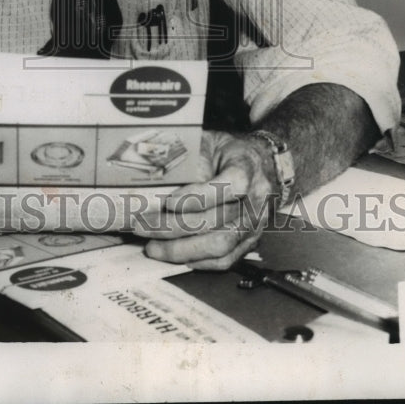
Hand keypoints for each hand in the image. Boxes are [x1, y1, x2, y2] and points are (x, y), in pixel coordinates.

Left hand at [131, 131, 276, 269]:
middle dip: (173, 227)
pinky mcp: (250, 242)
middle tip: (143, 226)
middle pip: (215, 221)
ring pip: (219, 245)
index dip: (196, 197)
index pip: (226, 186)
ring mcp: (255, 224)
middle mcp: (256, 200)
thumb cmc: (229, 152)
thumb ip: (190, 158)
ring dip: (181, 250)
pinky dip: (198, 261)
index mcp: (247, 169)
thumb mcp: (210, 142)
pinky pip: (225, 260)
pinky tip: (174, 256)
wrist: (262, 164)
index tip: (167, 202)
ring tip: (153, 247)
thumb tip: (160, 179)